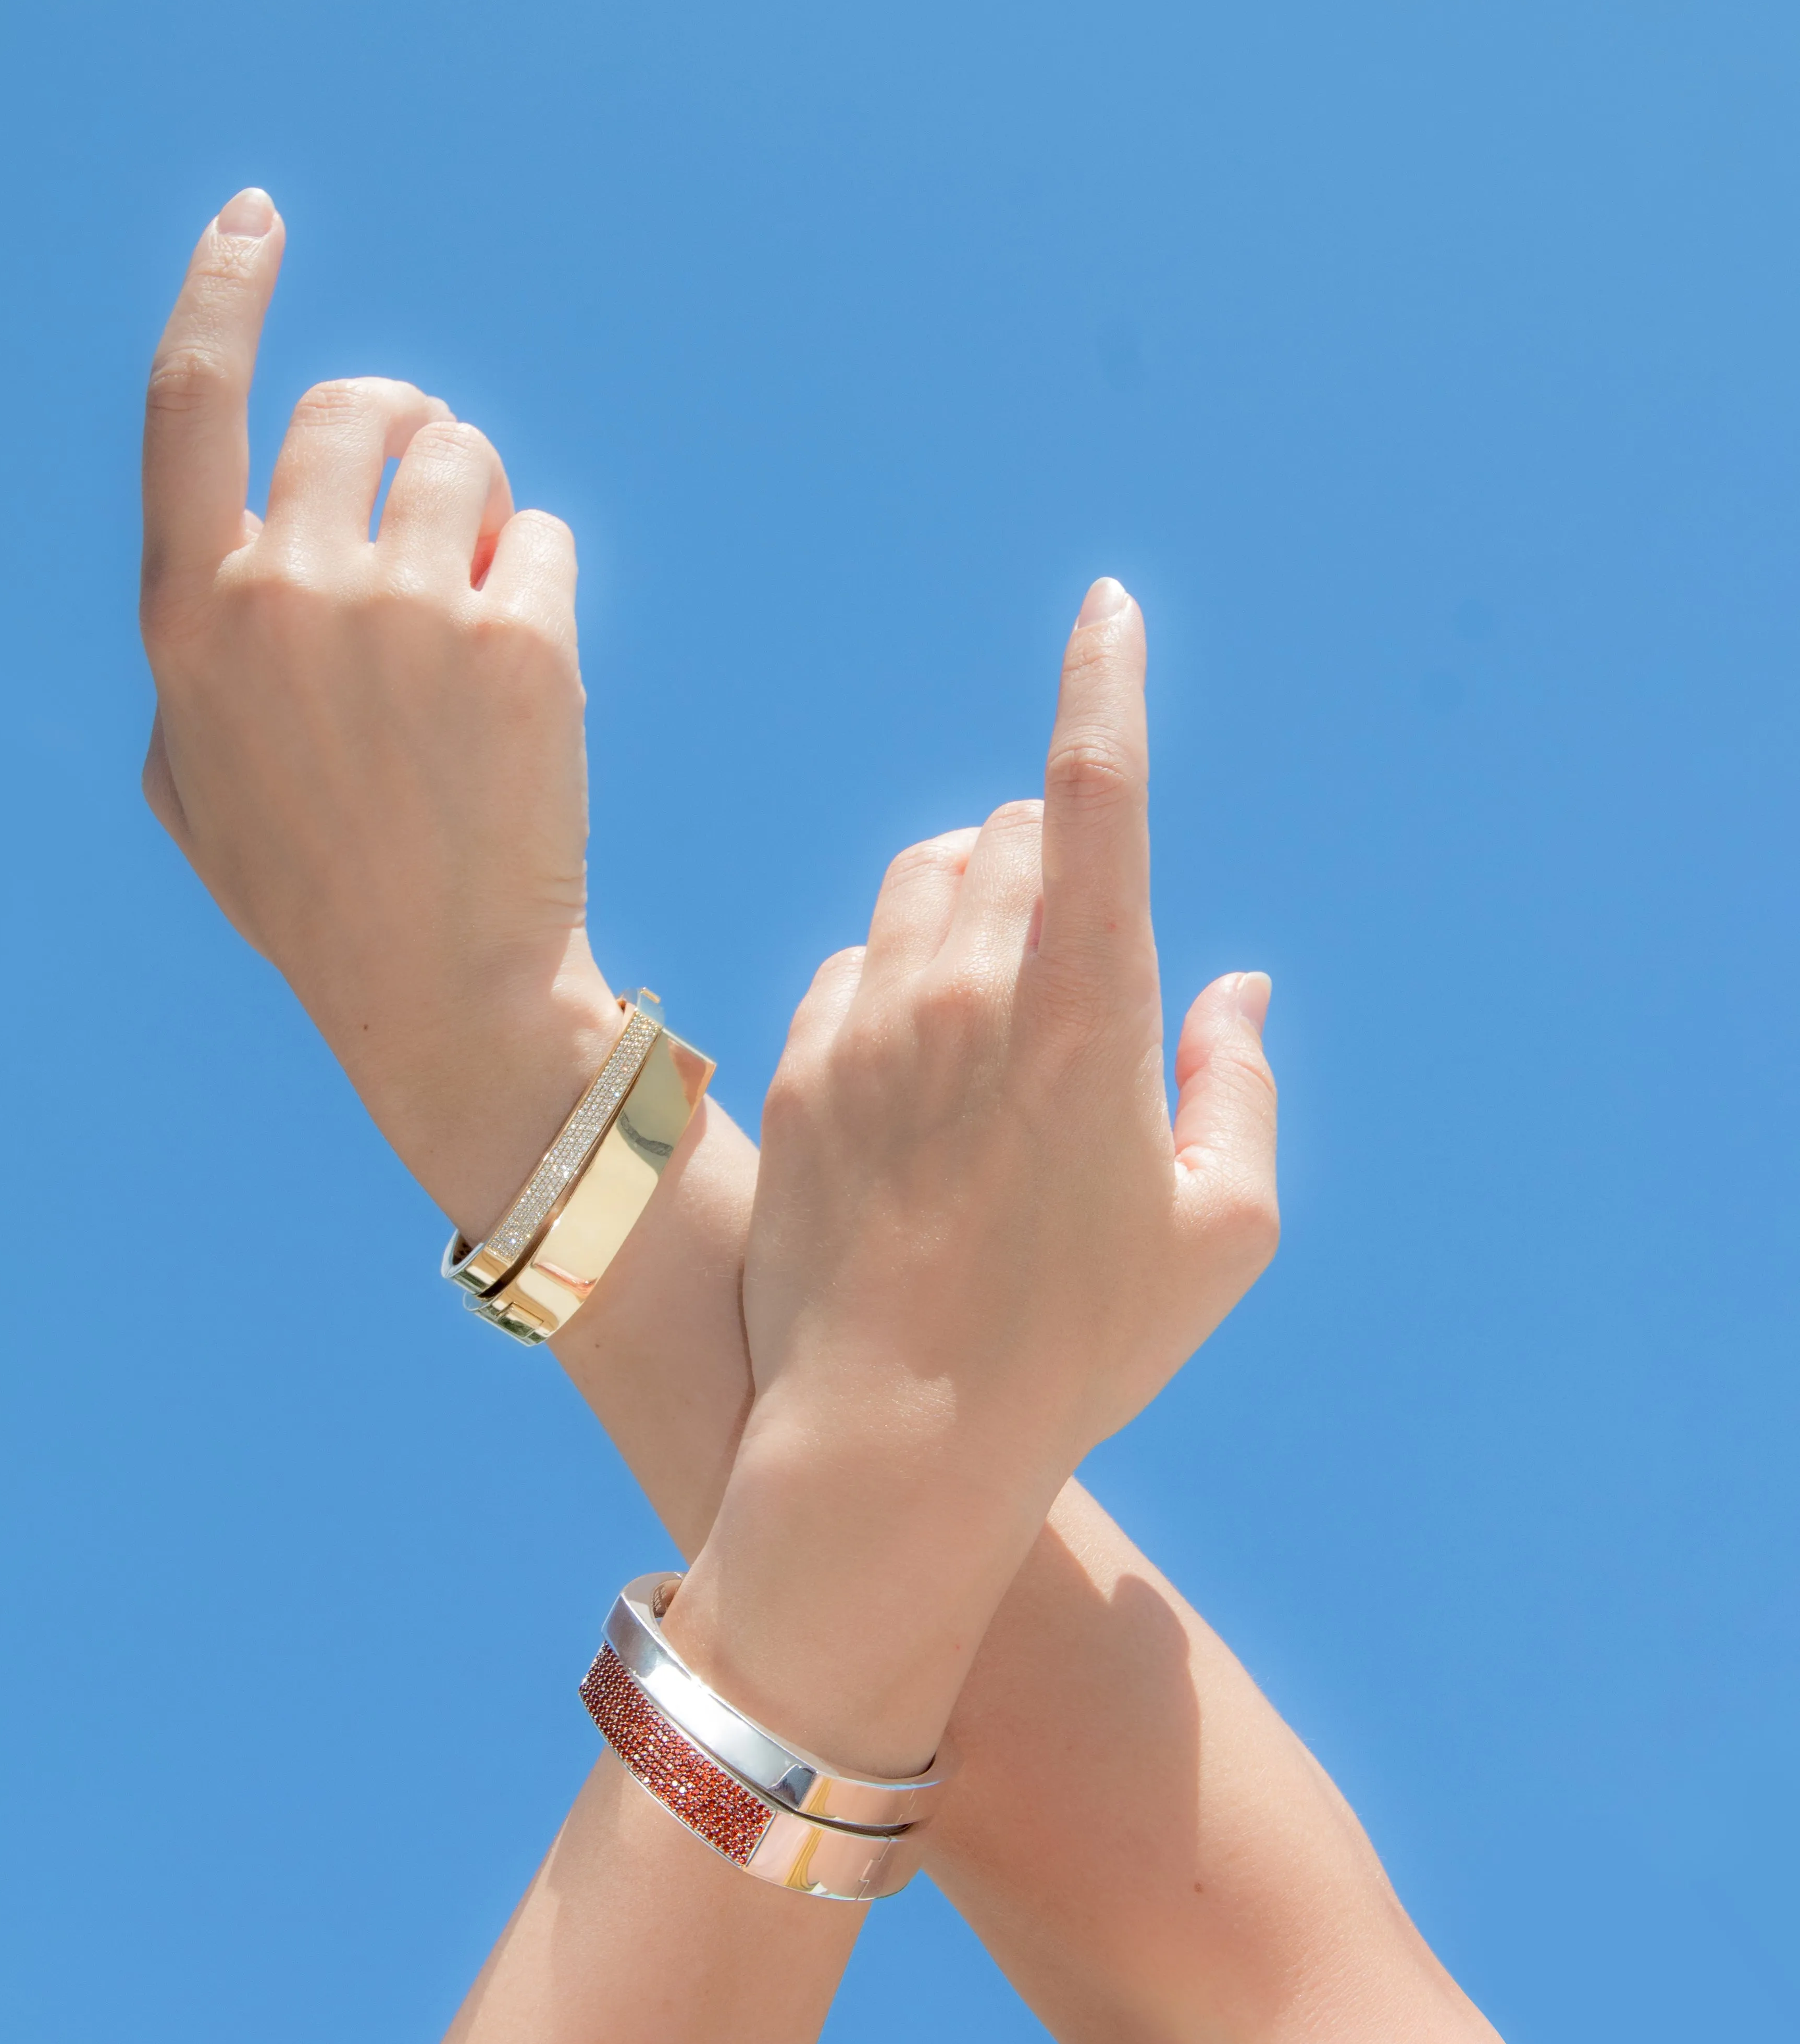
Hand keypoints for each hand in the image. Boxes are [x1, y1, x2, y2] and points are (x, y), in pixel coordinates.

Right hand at [138, 190, 621, 1237]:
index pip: (189, 404)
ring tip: (473, 625)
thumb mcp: (194, 788)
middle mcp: (285, 590)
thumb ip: (196, 661)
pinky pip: (541, 539)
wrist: (443, 991)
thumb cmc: (316, 895)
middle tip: (432, 510)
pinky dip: (536, 585)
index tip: (256, 220)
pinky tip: (523, 681)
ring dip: (476, 512)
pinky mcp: (517, 638)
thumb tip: (226, 565)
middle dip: (403, 435)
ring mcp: (404, 609)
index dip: (221, 293)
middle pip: (356, 410)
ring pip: (463, 460)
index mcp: (192, 617)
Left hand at [666, 578, 1277, 1770]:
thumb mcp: (1221, 1231)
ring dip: (967, 902)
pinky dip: (894, 978)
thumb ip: (1240, 1086)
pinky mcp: (803, 1066)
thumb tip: (1237, 991)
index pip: (1095, 795)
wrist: (898, 1432)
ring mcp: (872, 1022)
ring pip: (919, 882)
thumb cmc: (1083, 1342)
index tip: (1107, 611)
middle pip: (1004, 834)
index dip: (1105, 685)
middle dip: (1048, 855)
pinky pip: (850, 963)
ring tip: (997, 1006)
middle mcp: (968, 988)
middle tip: (1074, 954)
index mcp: (1087, 1008)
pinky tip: (918, 1063)